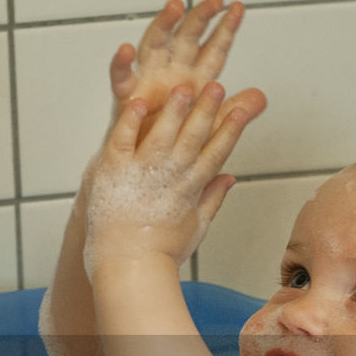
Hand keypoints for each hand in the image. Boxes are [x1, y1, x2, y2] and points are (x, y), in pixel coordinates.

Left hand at [85, 80, 254, 272]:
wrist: (127, 269)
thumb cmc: (158, 256)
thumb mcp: (195, 228)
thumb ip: (212, 199)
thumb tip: (229, 178)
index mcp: (190, 191)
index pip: (215, 154)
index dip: (230, 130)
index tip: (242, 110)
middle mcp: (169, 178)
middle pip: (193, 138)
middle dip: (207, 111)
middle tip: (217, 87)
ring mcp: (141, 173)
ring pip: (161, 134)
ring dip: (173, 110)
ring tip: (183, 86)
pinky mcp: (114, 172)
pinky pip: (123, 140)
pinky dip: (131, 121)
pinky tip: (139, 102)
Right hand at [108, 0, 265, 142]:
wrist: (151, 174)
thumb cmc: (178, 148)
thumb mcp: (213, 130)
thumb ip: (235, 112)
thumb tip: (260, 99)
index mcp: (194, 80)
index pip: (212, 50)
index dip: (225, 29)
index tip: (237, 9)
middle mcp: (171, 74)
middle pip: (186, 37)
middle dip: (199, 17)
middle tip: (213, 0)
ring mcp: (148, 81)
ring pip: (155, 45)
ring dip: (164, 24)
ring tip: (175, 7)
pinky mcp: (127, 98)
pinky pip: (121, 78)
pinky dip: (121, 64)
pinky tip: (127, 50)